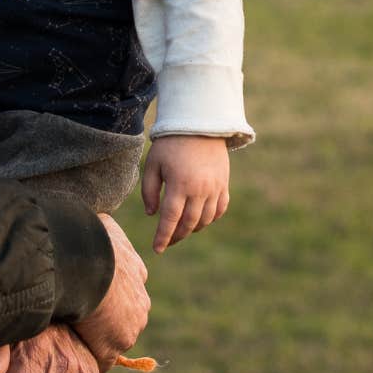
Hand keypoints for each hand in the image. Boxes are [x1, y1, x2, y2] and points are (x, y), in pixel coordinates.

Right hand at [71, 214, 148, 370]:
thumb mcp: (104, 225)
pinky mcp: (112, 347)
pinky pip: (102, 359)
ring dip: (97, 338)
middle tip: (81, 315)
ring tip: (72, 333)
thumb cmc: (90, 240)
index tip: (94, 292)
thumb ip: (105, 231)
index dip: (111, 291)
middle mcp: (140, 302)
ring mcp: (129, 327)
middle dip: (108, 317)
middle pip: (125, 316)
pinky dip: (89, 357)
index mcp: (137, 272)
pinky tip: (73, 353)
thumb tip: (95, 223)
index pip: (129, 286)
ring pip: (114, 337)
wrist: (85, 265)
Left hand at [142, 135, 231, 252]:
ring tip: (181, 230)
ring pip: (205, 219)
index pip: (170, 219)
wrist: (200, 124)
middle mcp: (200, 189)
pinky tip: (200, 219)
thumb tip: (152, 214)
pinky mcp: (223, 184)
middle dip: (177, 236)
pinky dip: (210, 218)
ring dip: (193, 228)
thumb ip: (149, 190)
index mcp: (179, 184)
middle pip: (189, 223)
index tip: (157, 249)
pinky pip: (220, 209)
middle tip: (167, 241)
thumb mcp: (153, 164)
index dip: (163, 236)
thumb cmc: (171, 143)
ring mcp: (215, 188)